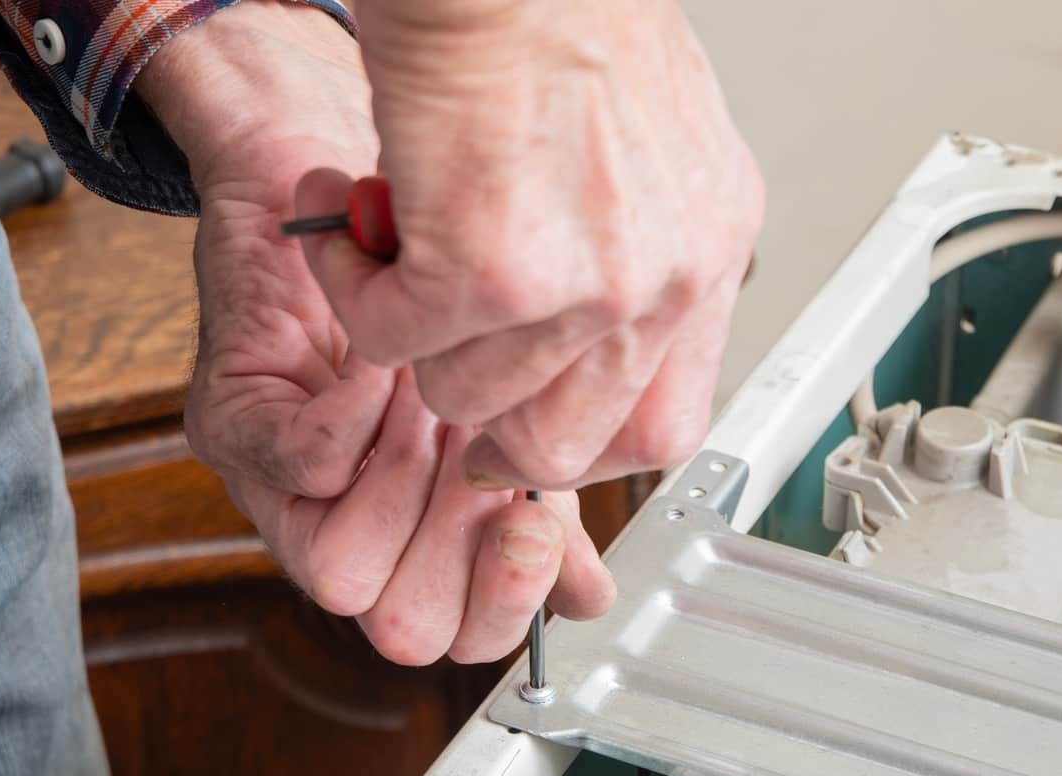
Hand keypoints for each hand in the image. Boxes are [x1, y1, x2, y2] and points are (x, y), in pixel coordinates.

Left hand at [139, 2, 612, 664]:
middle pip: (409, 629)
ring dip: (409, 488)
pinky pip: (303, 466)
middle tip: (498, 495)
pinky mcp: (231, 421)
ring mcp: (283, 486)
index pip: (471, 631)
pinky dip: (356, 410)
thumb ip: (552, 491)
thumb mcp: (511, 390)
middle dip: (466, 564)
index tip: (541, 529)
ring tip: (446, 405)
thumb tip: (593, 592)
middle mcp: (354, 521)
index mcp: (431, 527)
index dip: (512, 600)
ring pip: (343, 571)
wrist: (321, 151)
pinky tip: (389, 354)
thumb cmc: (421, 264)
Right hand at [301, 0, 764, 490]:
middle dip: (486, 428)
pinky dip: (353, 292)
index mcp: (708, 249)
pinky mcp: (487, 274)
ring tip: (391, 254)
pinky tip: (355, 233)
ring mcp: (582, 290)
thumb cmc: (561, 5)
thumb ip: (638, 240)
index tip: (530, 432)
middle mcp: (662, 281)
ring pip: (464, 395)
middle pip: (566, 443)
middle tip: (439, 374)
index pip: (664, 422)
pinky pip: (392, 340)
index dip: (584, 446)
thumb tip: (594, 317)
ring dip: (410, 336)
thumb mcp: (654, 140)